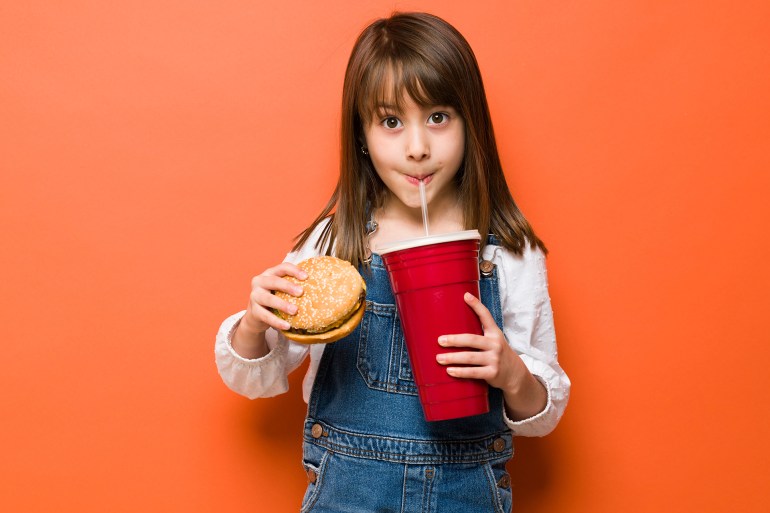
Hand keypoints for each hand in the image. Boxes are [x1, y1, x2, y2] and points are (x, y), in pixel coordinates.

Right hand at [239, 262, 306, 335]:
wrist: (255, 315)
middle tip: (301, 292)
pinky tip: (287, 325)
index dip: (294, 270)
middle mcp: (259, 282)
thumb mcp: (280, 289)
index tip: (306, 277)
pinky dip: (277, 321)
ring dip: (282, 305)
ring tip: (295, 311)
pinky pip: (266, 316)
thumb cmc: (274, 298)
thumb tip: (319, 287)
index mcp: (269, 274)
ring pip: (268, 299)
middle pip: (273, 281)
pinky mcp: (253, 311)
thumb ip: (293, 286)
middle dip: (287, 286)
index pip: (282, 268)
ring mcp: (254, 296)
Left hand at [436, 292, 547, 419]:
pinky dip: (460, 372)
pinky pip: (473, 372)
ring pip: (470, 358)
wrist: (514, 374)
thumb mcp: (494, 339)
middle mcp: (495, 344)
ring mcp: (494, 359)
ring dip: (453, 358)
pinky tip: (449, 371)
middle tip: (440, 340)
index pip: (486, 316)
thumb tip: (456, 318)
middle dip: (454, 340)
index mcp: (494, 333)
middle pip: (472, 340)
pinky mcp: (492, 373)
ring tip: (439, 358)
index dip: (476, 305)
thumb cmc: (497, 353)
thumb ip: (480, 331)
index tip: (465, 296)